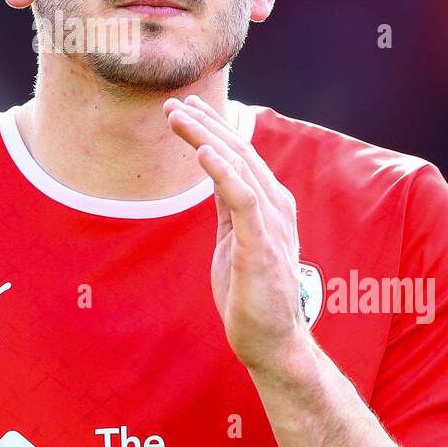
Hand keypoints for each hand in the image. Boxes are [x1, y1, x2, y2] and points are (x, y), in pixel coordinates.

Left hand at [164, 94, 309, 373]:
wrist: (271, 341)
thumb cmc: (253, 293)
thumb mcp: (236, 238)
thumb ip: (230, 205)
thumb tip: (213, 172)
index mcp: (269, 205)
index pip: (239, 154)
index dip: (212, 128)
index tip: (185, 107)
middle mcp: (275, 207)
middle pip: (238, 152)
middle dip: (204, 124)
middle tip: (173, 104)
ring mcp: (271, 225)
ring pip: (238, 167)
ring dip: (206, 138)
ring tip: (178, 117)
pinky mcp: (261, 245)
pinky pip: (243, 200)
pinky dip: (224, 172)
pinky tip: (204, 154)